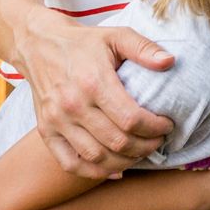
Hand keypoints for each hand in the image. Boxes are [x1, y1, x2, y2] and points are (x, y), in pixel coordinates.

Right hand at [16, 18, 176, 179]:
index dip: (155, 128)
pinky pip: (70, 164)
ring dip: (125, 161)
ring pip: (97, 157)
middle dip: (146, 146)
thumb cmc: (83, 42)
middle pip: (117, 142)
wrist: (38, 45)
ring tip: (141, 151)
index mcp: (93, 82)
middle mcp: (73, 105)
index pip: (131, 119)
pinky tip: (115, 168)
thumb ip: (144, 48)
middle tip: (158, 140)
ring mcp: (57, 121)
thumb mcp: (116, 36)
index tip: (167, 125)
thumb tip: (170, 61)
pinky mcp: (45, 131)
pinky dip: (94, 173)